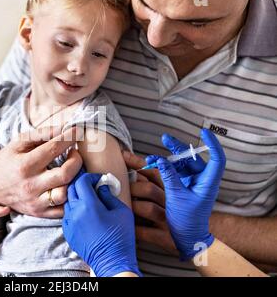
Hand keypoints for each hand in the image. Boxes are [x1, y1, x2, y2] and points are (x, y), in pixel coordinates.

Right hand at [0, 127, 81, 217]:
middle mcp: (31, 185)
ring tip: (72, 170)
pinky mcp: (39, 213)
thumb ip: (41, 133)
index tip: (76, 132)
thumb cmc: (7, 161)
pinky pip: (63, 210)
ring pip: (66, 194)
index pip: (54, 149)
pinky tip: (68, 186)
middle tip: (75, 153)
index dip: (69, 138)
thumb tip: (63, 128)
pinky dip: (70, 198)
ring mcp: (35, 202)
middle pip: (65, 174)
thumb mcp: (18, 143)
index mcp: (25, 165)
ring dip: (75, 180)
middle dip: (76, 160)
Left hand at [63, 172, 140, 276]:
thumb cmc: (120, 238)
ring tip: (89, 200)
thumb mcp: (121, 211)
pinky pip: (67, 215)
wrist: (112, 261)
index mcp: (89, 205)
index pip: (81, 180)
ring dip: (77, 196)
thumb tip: (102, 186)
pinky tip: (85, 213)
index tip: (99, 179)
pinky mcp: (68, 232)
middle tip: (92, 184)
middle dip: (81, 183)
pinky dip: (74, 210)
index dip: (90, 176)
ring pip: (68, 201)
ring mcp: (69, 223)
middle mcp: (75, 212)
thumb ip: (109, 195)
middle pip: (71, 188)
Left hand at [123, 152, 176, 253]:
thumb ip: (151, 180)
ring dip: (131, 207)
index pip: (153, 172)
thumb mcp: (169, 194)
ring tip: (120, 206)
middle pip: (148, 189)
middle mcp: (171, 203)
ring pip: (148, 208)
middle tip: (119, 188)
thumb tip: (129, 165)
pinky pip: (145, 232)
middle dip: (131, 188)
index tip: (122, 155)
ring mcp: (168, 221)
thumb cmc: (178, 213)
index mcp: (171, 189)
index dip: (137, 163)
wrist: (197, 238)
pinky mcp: (165, 238)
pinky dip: (133, 229)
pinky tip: (124, 225)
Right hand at [152, 129, 225, 260]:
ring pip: (182, 164)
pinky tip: (153, 165)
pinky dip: (164, 168)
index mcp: (208, 182)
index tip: (203, 132)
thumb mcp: (176, 197)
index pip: (216, 159)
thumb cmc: (187, 220)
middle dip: (178, 148)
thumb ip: (169, 176)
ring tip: (151, 156)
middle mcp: (202, 180)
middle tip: (165, 138)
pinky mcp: (183, 186)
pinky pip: (174, 172)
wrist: (188, 237)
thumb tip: (160, 160)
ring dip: (167, 159)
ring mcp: (193, 182)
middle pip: (193, 158)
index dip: (212, 144)